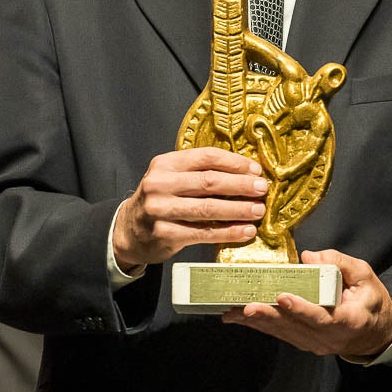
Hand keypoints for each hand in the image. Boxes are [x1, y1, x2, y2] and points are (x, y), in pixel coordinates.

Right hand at [112, 147, 265, 268]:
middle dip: (240, 185)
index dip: (234, 163)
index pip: (206, 157)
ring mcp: (161, 210)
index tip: (255, 169)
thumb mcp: (171, 177)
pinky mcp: (166, 234)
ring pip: (208, 208)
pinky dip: (228, 232)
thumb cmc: (160, 200)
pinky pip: (204, 232)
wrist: (129, 230)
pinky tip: (245, 231)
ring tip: (258, 211)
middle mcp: (160, 184)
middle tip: (262, 189)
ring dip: (238, 210)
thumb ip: (199, 172)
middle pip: (209, 182)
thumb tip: (246, 172)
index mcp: (165, 164)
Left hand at [222, 249, 391, 358]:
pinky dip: (261, 326)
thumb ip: (339, 263)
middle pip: (295, 327)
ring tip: (234, 313)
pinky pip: (281, 334)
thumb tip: (308, 257)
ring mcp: (316, 344)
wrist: (375, 333)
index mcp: (349, 320)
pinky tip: (241, 319)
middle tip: (246, 308)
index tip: (282, 297)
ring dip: (258, 323)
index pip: (322, 316)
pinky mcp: (305, 343)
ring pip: (283, 332)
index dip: (301, 308)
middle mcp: (329, 337)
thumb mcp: (365, 276)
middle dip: (268, 317)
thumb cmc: (371, 301)